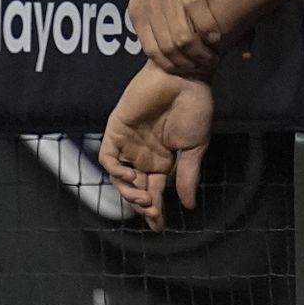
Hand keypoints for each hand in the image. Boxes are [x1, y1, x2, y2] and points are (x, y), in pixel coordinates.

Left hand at [98, 64, 213, 231]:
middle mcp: (143, 155)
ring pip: (119, 178)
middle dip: (143, 205)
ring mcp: (128, 143)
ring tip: (145, 199)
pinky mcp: (115, 130)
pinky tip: (130, 176)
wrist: (182, 78)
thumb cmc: (194, 108)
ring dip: (129, 192)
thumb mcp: (195, 146)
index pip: (155, 190)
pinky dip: (116, 171)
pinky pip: (108, 157)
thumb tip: (190, 205)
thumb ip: (188, 175)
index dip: (155, 209)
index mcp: (164, 159)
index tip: (160, 227)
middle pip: (136, 188)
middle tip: (153, 214)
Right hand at [130, 0, 223, 75]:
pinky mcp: (137, 19)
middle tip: (211, 63)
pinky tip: (178, 67)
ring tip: (196, 68)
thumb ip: (232, 19)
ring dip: (183, 63)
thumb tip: (246, 53)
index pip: (200, 12)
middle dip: (199, 55)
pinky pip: (150, 49)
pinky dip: (165, 63)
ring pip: (166, 46)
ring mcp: (149, 8)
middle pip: (183, 36)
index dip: (210, 31)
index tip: (220, 44)